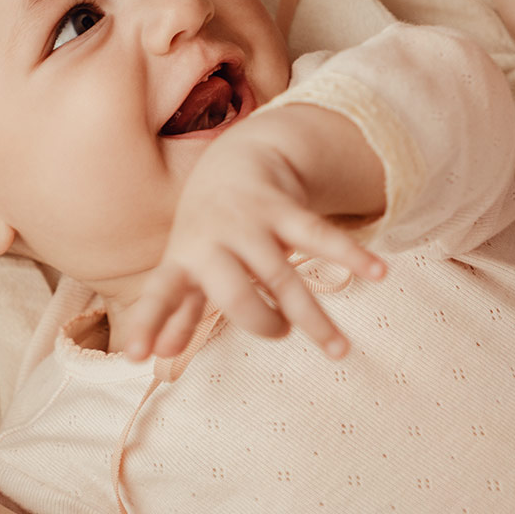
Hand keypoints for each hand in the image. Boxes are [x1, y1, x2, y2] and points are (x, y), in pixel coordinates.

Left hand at [119, 109, 387, 362]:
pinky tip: (380, 273)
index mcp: (183, 260)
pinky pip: (320, 234)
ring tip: (341, 352)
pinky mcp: (284, 207)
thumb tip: (157, 356)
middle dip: (263, 322)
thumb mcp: (186, 266)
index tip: (134, 355)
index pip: (161, 295)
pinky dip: (350, 255)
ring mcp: (250, 223)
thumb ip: (174, 310)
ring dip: (314, 317)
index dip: (149, 324)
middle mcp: (214, 241)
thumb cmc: (207, 229)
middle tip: (281, 334)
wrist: (235, 156)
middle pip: (237, 294)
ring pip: (283, 276)